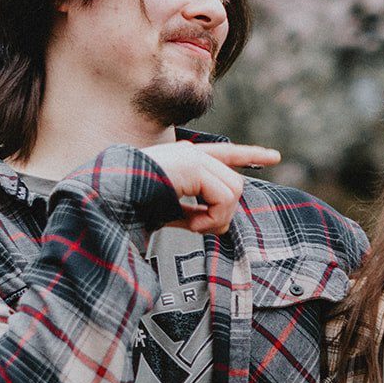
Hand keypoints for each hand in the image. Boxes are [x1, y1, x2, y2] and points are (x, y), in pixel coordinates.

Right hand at [140, 141, 280, 234]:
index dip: (250, 155)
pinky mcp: (193, 165)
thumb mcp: (167, 210)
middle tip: (199, 228)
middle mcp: (190, 154)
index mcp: (183, 161)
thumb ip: (191, 211)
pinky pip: (224, 197)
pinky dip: (212, 218)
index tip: (275, 156)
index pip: (225, 154)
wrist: (108, 199)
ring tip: (193, 227)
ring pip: (234, 191)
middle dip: (223, 214)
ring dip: (217, 218)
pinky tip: (191, 224)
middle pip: (235, 184)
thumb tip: (216, 224)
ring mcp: (192, 157)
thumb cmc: (128, 207)